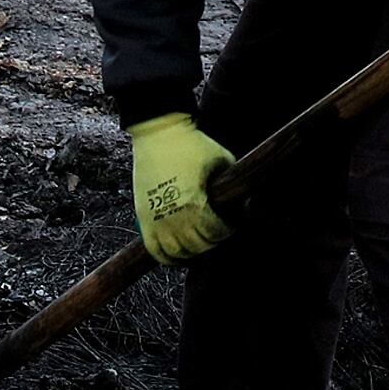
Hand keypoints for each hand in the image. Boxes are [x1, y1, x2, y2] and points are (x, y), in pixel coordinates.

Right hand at [126, 113, 235, 264]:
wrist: (158, 132)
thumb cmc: (192, 145)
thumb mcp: (223, 161)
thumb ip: (234, 186)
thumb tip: (244, 206)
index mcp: (194, 205)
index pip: (216, 233)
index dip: (229, 228)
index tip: (232, 220)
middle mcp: (174, 217)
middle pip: (198, 246)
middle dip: (212, 240)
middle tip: (217, 229)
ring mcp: (156, 220)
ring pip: (177, 253)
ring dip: (192, 251)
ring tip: (200, 241)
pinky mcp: (144, 218)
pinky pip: (155, 251)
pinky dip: (168, 257)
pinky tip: (179, 253)